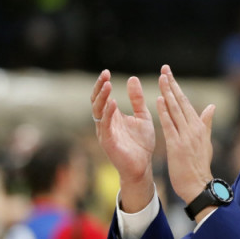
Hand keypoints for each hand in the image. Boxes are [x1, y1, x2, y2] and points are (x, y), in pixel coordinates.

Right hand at [91, 69, 155, 211]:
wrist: (143, 166)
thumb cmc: (141, 144)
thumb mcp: (142, 116)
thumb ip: (137, 99)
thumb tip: (132, 78)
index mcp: (112, 116)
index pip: (103, 97)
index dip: (102, 84)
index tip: (107, 71)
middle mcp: (105, 123)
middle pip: (96, 101)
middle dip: (99, 87)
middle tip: (105, 75)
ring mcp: (104, 133)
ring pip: (98, 112)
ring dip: (102, 98)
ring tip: (107, 85)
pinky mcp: (108, 142)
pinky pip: (105, 126)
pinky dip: (108, 114)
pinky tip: (113, 103)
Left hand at [156, 65, 215, 207]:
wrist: (198, 185)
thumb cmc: (199, 166)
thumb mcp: (205, 142)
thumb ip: (206, 123)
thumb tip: (212, 107)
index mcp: (200, 127)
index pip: (187, 103)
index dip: (177, 88)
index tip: (169, 75)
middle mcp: (193, 129)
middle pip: (181, 102)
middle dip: (172, 85)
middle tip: (164, 69)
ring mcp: (185, 136)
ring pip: (175, 110)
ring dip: (167, 93)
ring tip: (161, 79)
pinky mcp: (176, 145)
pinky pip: (169, 125)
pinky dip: (164, 112)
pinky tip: (159, 100)